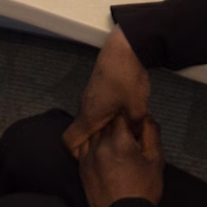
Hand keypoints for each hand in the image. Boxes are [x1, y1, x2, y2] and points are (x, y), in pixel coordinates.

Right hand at [64, 27, 150, 154]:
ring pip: (90, 119)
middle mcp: (84, 107)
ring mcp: (89, 96)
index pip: (69, 141)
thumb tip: (135, 139)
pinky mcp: (97, 88)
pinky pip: (96, 108)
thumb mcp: (137, 109)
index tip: (94, 157)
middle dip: (96, 142)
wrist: (125, 48)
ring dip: (103, 127)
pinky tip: (124, 113)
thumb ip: (134, 128)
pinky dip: (106, 115)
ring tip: (123, 129)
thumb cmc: (127, 79)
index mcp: (89, 116)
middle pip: (81, 132)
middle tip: (115, 146)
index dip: (78, 154)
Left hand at [78, 113, 165, 206]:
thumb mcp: (155, 160)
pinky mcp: (82, 168)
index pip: (119, 115)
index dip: (127, 116)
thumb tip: (146, 118)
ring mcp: (88, 157)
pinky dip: (92, 145)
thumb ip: (151, 134)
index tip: (132, 122)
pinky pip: (83, 147)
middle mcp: (100, 147)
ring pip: (92, 133)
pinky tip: (103, 152)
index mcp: (120, 142)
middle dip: (114, 123)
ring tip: (114, 142)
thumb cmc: (143, 191)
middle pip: (104, 122)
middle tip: (125, 132)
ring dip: (101, 133)